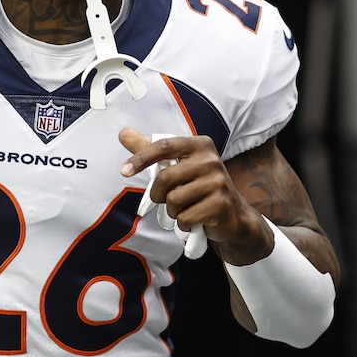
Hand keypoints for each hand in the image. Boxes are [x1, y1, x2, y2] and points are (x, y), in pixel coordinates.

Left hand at [118, 127, 270, 257]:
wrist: (233, 214)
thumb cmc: (200, 186)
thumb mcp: (179, 164)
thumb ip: (152, 150)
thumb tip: (124, 133)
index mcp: (199, 145)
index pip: (164, 146)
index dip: (141, 158)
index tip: (124, 171)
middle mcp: (211, 160)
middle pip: (166, 177)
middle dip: (158, 194)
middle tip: (165, 199)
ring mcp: (218, 182)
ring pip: (174, 200)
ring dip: (173, 211)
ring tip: (184, 208)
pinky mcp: (220, 204)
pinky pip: (186, 217)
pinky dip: (183, 223)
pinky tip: (194, 219)